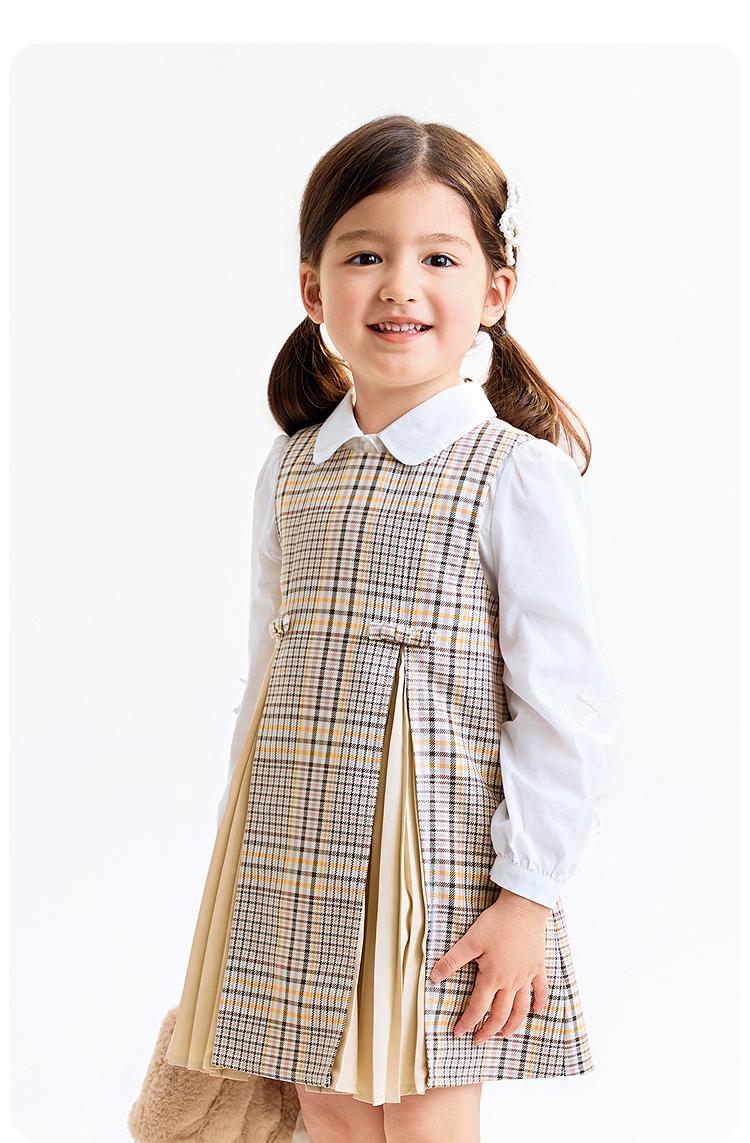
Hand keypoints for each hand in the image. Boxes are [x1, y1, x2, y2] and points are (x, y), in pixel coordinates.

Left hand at [430, 890, 549, 1042]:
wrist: (523, 908)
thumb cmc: (496, 923)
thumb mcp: (469, 941)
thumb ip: (452, 961)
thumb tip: (433, 976)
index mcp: (492, 978)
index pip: (477, 1008)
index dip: (467, 1022)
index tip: (459, 1033)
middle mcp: (511, 982)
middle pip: (500, 1014)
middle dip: (488, 1030)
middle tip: (479, 1040)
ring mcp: (526, 976)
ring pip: (521, 1008)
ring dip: (513, 1024)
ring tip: (506, 1034)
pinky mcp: (537, 966)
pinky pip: (541, 990)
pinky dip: (540, 1002)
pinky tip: (539, 1012)